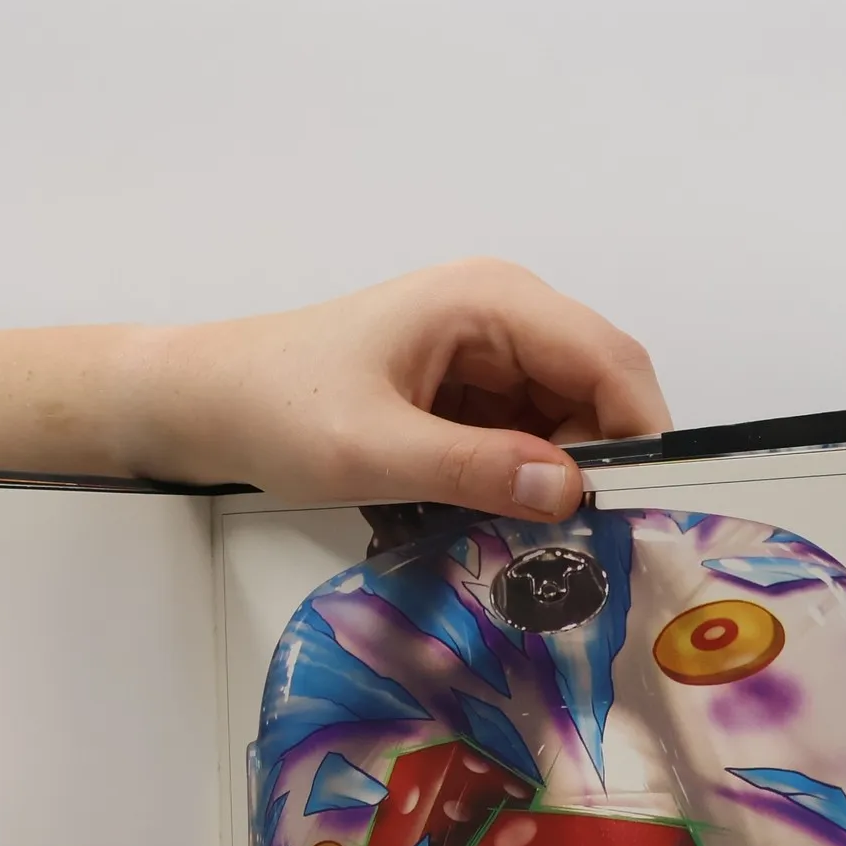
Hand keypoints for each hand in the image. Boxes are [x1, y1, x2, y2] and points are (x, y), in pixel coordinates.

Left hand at [132, 258, 670, 518]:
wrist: (206, 402)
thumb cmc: (273, 406)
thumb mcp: (370, 450)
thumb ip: (470, 469)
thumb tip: (566, 490)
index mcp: (490, 302)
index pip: (610, 360)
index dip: (639, 435)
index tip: (639, 512)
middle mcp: (502, 315)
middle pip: (598, 392)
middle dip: (596, 465)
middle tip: (576, 543)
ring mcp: (486, 353)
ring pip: (566, 423)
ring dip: (555, 482)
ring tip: (524, 539)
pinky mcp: (466, 391)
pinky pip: (524, 439)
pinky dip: (519, 482)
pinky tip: (490, 521)